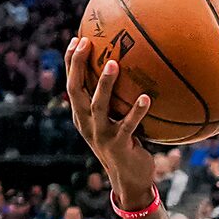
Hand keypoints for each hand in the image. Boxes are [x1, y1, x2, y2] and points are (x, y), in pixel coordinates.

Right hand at [63, 38, 157, 201]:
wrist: (129, 180)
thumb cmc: (126, 145)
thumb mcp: (115, 121)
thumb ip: (116, 101)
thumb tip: (132, 71)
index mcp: (82, 115)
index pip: (71, 84)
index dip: (71, 62)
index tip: (77, 38)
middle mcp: (87, 123)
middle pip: (75, 90)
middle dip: (77, 65)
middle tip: (86, 43)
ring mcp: (101, 135)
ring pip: (98, 105)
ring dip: (105, 83)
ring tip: (114, 63)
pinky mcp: (118, 145)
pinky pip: (128, 125)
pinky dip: (137, 111)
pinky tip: (146, 98)